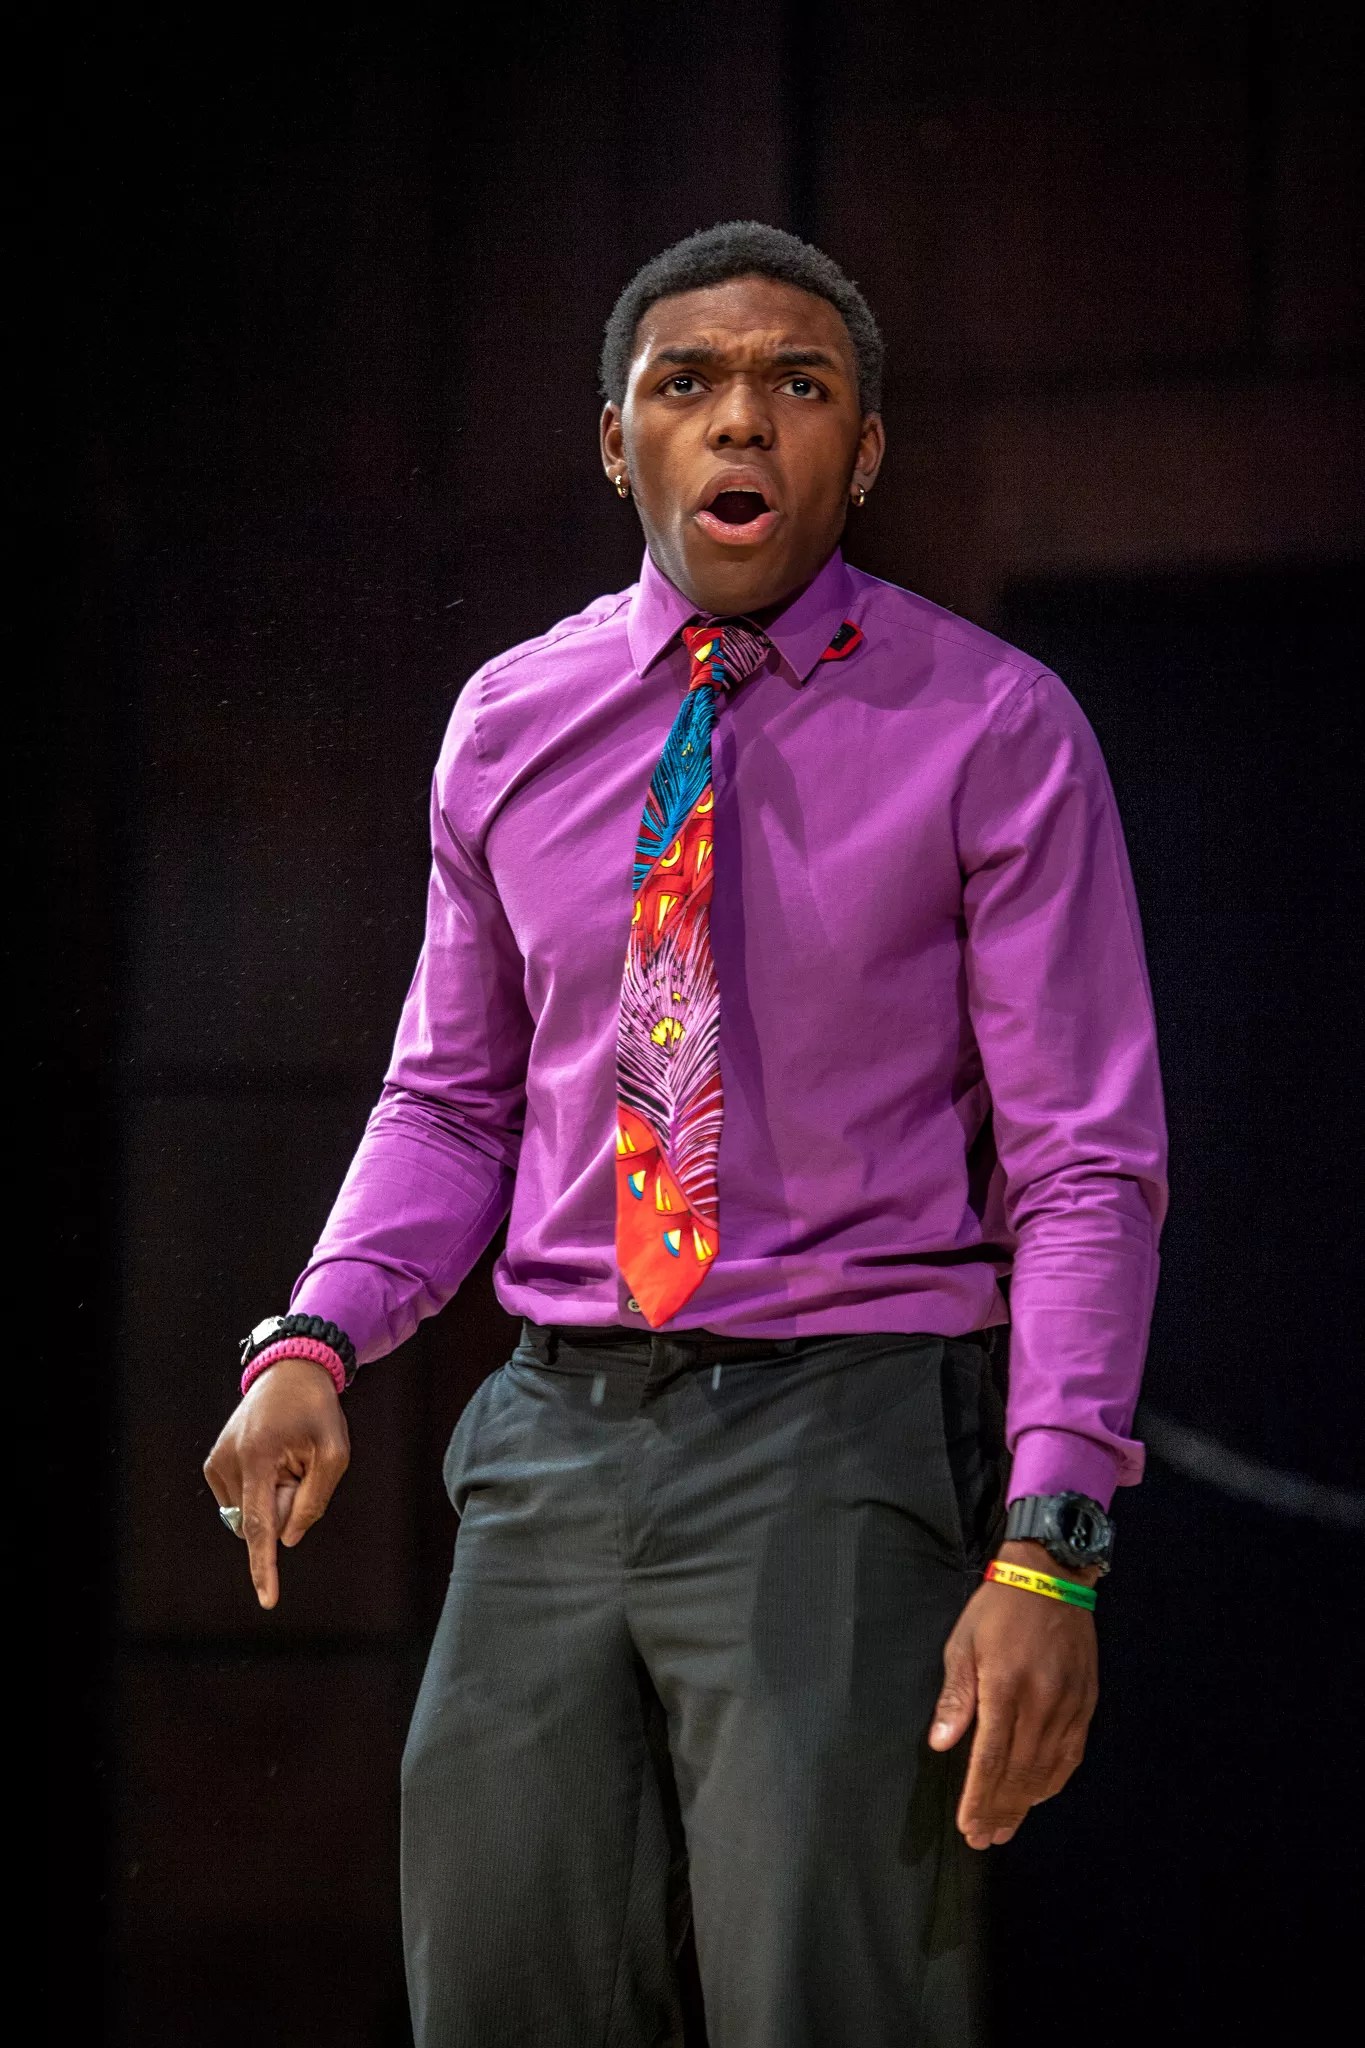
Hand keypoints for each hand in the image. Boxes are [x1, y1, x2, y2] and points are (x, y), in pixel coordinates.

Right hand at [203, 1357, 350, 1609]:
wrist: (288, 1373)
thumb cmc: (316, 1412)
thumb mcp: (333, 1453)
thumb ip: (314, 1501)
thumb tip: (287, 1541)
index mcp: (259, 1456)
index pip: (261, 1524)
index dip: (265, 1565)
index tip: (267, 1599)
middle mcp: (229, 1461)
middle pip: (261, 1518)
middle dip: (285, 1506)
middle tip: (301, 1465)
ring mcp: (217, 1462)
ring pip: (250, 1513)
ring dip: (273, 1497)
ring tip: (286, 1457)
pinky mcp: (214, 1464)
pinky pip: (241, 1500)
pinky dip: (260, 1491)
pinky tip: (271, 1459)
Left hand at [927, 1540, 1099, 1848]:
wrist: (1052, 1577)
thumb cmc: (998, 1609)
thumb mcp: (963, 1643)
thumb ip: (956, 1696)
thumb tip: (942, 1743)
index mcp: (1005, 1686)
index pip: (990, 1758)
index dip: (979, 1798)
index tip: (968, 1826)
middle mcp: (1041, 1701)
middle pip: (1019, 1773)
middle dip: (999, 1810)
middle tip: (983, 1839)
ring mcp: (1068, 1704)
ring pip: (1046, 1770)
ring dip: (1024, 1805)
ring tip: (1005, 1828)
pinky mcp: (1085, 1702)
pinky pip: (1071, 1754)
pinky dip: (1053, 1781)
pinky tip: (1037, 1796)